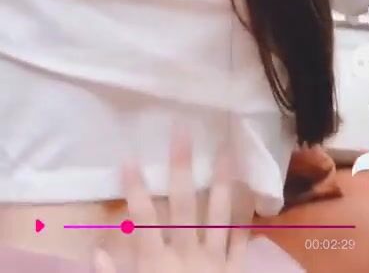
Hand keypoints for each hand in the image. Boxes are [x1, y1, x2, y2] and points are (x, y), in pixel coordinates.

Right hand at [93, 133, 249, 272]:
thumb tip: (97, 250)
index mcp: (158, 264)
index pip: (144, 218)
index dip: (135, 188)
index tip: (128, 158)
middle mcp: (188, 254)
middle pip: (184, 203)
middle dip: (182, 166)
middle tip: (183, 131)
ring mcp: (216, 261)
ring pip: (219, 213)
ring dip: (221, 180)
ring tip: (226, 149)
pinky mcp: (236, 272)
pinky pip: (241, 239)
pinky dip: (245, 216)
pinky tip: (249, 192)